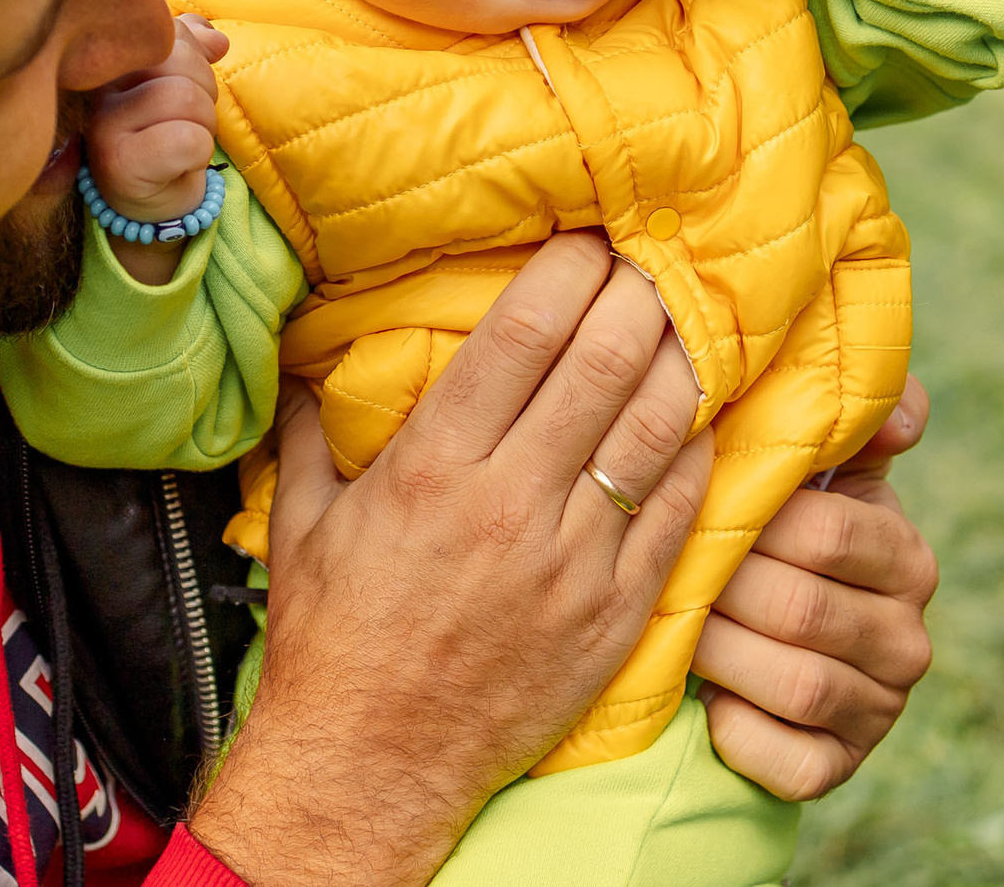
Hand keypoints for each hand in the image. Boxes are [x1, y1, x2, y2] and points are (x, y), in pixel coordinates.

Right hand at [84, 13, 228, 283]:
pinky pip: (187, 140)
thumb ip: (191, 48)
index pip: (167, 31)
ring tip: (186, 140)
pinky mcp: (119, 163)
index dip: (194, 56)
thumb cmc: (165, 133)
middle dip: (204, 91)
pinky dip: (200, 152)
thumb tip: (216, 39)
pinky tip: (181, 163)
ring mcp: (103, 126)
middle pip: (178, 61)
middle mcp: (98, 89)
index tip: (186, 84)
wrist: (151, 201)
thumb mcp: (179, 82)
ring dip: (204, 124)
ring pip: (185, 98)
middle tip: (189, 120)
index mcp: (111, 61)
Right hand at [188, 234, 713, 886]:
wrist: (371, 763)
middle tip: (650, 262)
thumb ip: (311, 427)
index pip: (523, 334)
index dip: (568, 271)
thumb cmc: (333, 638)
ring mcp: (572, 562)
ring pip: (655, 429)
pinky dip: (697, 456)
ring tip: (688, 320)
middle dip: (636, 296)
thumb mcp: (303, 521)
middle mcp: (509, 504)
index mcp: (431, 467)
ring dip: (680, 361)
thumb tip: (309, 355)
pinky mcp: (615, 615)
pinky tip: (700, 420)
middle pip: (603, 363)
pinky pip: (679, 514)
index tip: (585, 240)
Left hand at [693, 373, 937, 799]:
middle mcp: (909, 639)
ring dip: (720, 655)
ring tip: (675, 627)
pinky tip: (705, 703)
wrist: (748, 641)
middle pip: (802, 609)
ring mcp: (880, 711)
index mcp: (907, 557)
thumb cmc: (766, 534)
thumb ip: (846, 422)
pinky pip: (790, 763)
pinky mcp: (838, 769)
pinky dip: (739, 734)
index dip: (748, 524)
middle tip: (664, 572)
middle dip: (720, 590)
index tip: (693, 510)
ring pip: (797, 683)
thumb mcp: (806, 472)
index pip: (828, 532)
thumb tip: (904, 413)